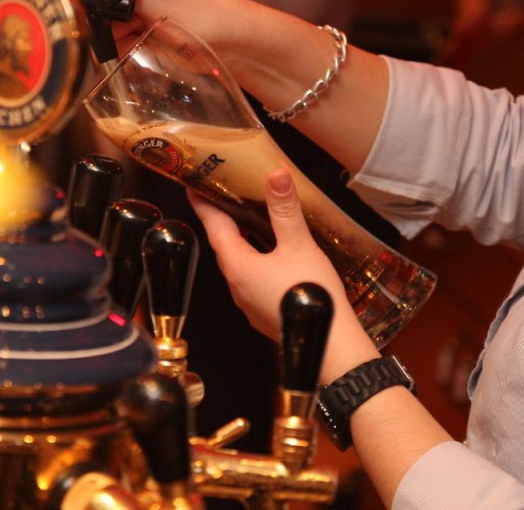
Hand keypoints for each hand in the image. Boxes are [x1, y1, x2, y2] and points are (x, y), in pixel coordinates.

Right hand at [73, 0, 259, 58]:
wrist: (239, 46)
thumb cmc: (206, 15)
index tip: (86, 10)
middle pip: (99, 2)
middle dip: (98, 20)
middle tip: (112, 31)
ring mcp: (145, 14)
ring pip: (109, 26)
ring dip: (110, 37)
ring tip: (126, 43)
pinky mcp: (151, 37)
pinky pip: (124, 42)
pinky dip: (122, 49)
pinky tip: (130, 54)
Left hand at [188, 168, 376, 379]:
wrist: (330, 348)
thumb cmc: (312, 297)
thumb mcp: (299, 246)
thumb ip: (285, 210)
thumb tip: (275, 174)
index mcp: (238, 266)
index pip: (213, 226)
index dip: (203, 203)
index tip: (193, 184)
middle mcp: (237, 285)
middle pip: (224, 244)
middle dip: (223, 218)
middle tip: (225, 193)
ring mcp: (249, 302)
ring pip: (239, 262)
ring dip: (241, 239)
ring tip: (250, 217)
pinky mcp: (263, 311)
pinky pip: (252, 277)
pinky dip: (256, 258)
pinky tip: (274, 253)